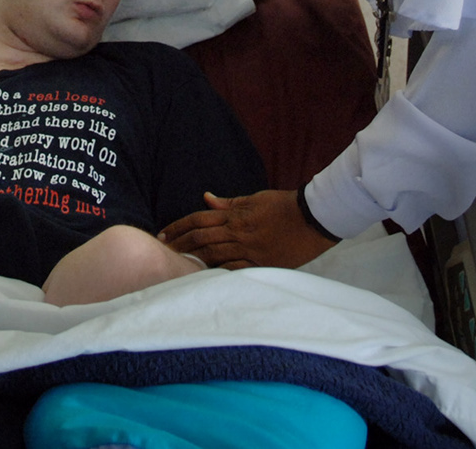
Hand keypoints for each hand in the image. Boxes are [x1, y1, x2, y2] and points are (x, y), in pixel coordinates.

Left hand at [159, 190, 337, 269]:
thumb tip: (207, 198)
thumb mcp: (255, 198)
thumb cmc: (285, 205)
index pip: (198, 219)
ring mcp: (250, 249)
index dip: (178, 227)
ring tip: (177, 265)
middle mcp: (238, 232)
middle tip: (163, 251)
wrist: (313, 217)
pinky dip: (219, 272)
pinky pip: (236, 269)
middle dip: (180, 244)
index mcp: (235, 215)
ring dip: (194, 259)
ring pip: (215, 254)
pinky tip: (205, 277)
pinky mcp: (262, 263)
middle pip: (201, 238)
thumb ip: (230, 203)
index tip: (163, 234)